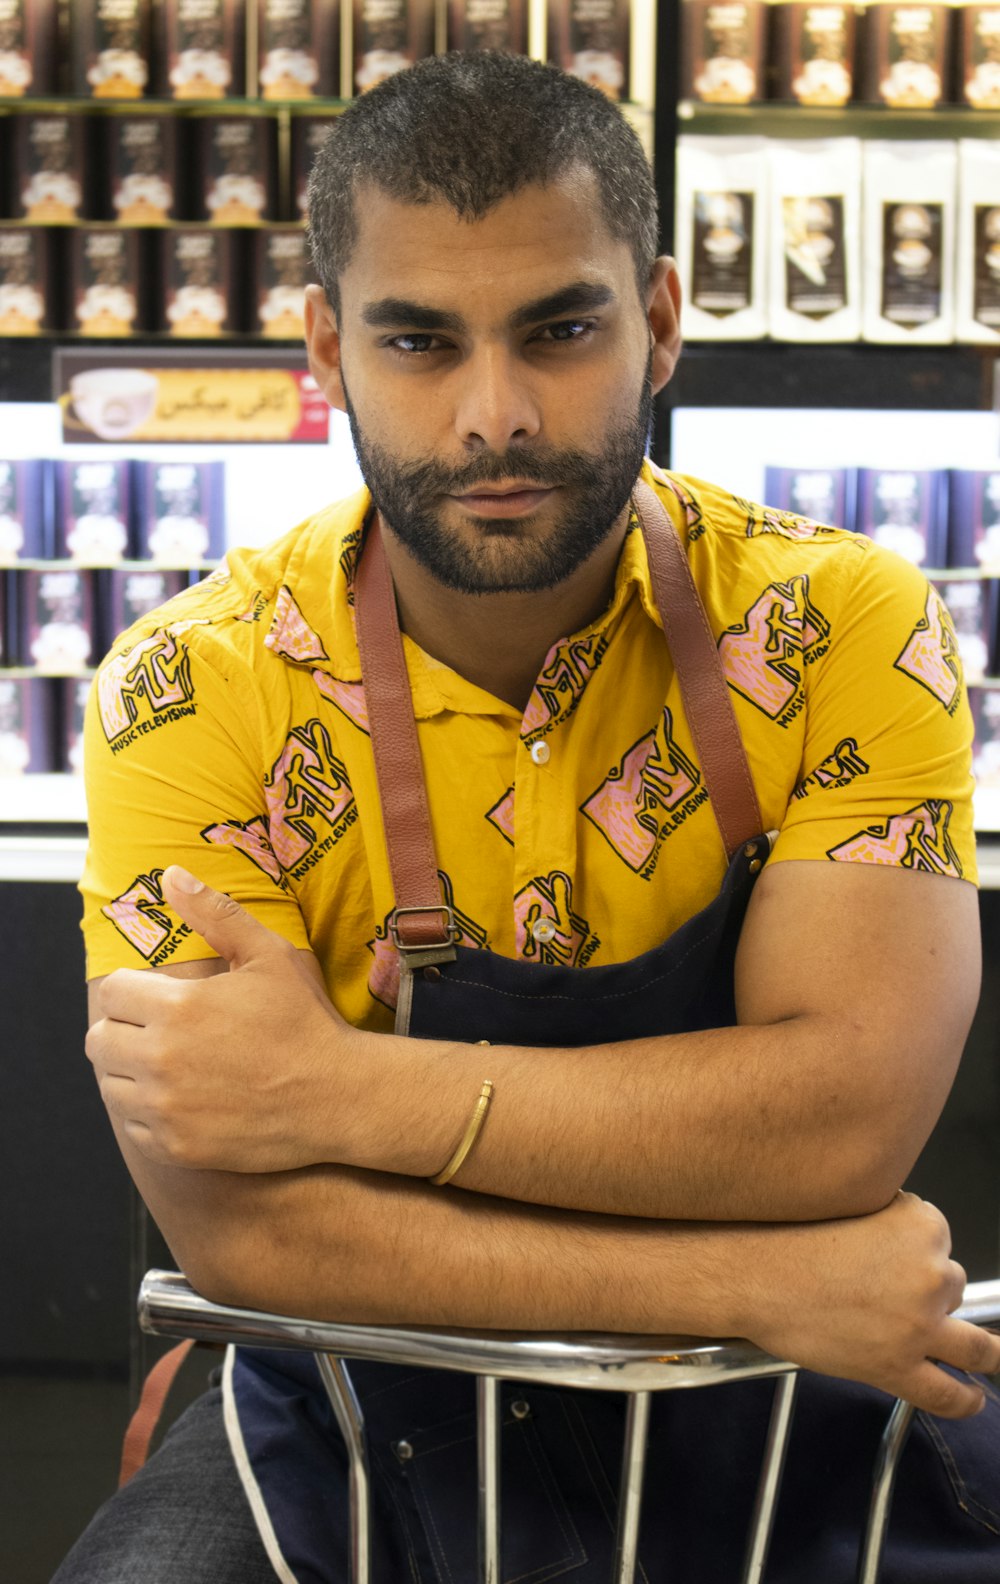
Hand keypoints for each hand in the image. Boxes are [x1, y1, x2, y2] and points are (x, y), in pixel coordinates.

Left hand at [86, 866, 361, 1172]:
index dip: (132, 989)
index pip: (111, 992)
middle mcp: (161, 1059)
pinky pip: (133, 1125)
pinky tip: (184, 1098)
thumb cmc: (305, 1022)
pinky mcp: (176, 1146)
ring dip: (131, 1071)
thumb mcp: (269, 956)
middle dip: (123, 1028)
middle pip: (99, 1039)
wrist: (337, 1098)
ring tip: (171, 1063)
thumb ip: (216, 914)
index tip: (157, 996)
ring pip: (111, 1084)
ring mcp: (166, 1108)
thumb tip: (171, 876)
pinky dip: (148, 1113)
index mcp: (178, 1008)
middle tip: (160, 1029)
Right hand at [741, 1192, 999, 1417]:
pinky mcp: (897, 1366)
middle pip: (952, 1285)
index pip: (939, 1239)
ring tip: (983, 1355)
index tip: (892, 1257)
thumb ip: (890, 1224)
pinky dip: (965, 1400)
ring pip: (973, 1344)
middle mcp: (930, 1274)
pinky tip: (972, 1396)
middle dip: (930, 1293)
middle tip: (889, 1295)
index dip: (916, 1251)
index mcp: (921, 1225)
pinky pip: (947, 1393)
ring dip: (981, 1350)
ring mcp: (918, 1325)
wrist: (755, 1274)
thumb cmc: (789, 1238)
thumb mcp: (853, 1206)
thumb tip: (904, 1247)